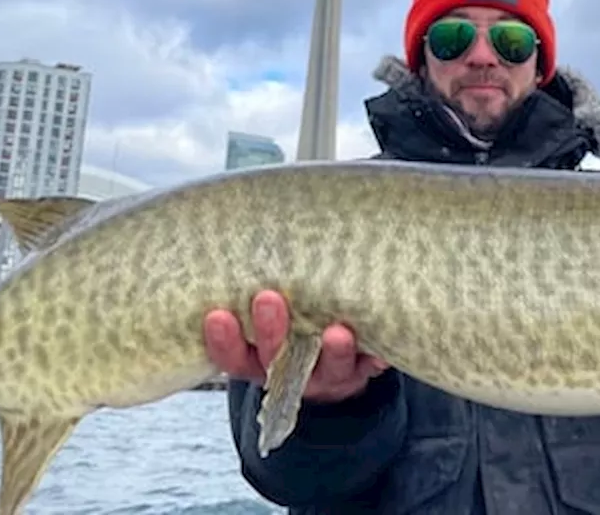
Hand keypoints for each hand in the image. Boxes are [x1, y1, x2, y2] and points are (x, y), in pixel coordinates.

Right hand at [203, 289, 389, 402]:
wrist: (333, 370)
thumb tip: (240, 226)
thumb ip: (253, 286)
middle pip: (276, 357)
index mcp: (256, 360)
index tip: (216, 315)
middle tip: (268, 299)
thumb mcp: (266, 312)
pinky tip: (383, 351)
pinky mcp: (362, 370)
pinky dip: (377, 357)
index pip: (232, 355)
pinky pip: (372, 365)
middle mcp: (289, 371)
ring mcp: (327, 374)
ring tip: (338, 332)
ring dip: (334, 350)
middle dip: (271, 331)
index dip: (223, 340)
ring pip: (328, 366)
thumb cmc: (289, 326)